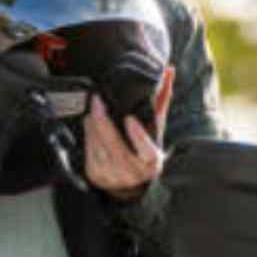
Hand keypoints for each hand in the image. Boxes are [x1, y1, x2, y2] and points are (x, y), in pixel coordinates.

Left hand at [85, 65, 174, 201]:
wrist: (130, 184)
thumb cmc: (145, 151)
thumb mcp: (155, 130)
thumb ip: (160, 101)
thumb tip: (168, 71)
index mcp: (152, 161)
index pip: (146, 149)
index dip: (138, 136)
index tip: (130, 119)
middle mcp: (133, 172)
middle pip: (114, 144)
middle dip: (103, 121)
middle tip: (98, 100)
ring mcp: (113, 175)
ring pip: (98, 144)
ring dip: (93, 124)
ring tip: (94, 109)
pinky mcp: (96, 175)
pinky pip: (88, 149)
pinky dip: (88, 133)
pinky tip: (90, 123)